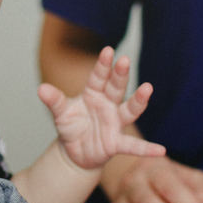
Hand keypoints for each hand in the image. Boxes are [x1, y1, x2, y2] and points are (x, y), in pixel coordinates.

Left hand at [37, 46, 164, 170]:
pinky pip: (132, 146)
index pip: (98, 77)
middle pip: (116, 88)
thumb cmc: (71, 126)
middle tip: (124, 60)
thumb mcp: (60, 113)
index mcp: (93, 94)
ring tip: (148, 88)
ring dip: (139, 100)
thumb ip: (54, 101)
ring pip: (129, 110)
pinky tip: (161, 150)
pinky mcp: (116, 143)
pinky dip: (146, 148)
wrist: (75, 151)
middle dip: (120, 75)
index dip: (103, 65)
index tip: (108, 51)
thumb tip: (41, 89)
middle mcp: (108, 105)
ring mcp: (114, 123)